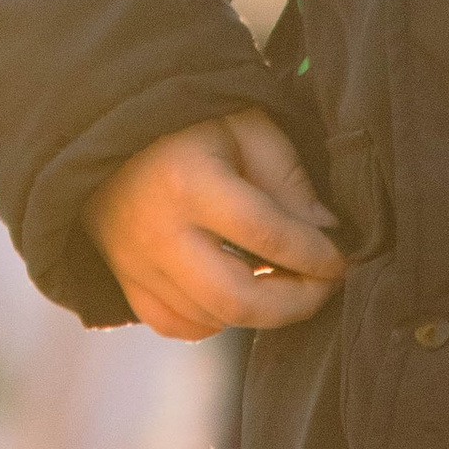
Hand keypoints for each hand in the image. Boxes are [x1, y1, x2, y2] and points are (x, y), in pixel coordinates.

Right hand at [84, 111, 345, 339]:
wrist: (107, 129)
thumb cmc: (188, 123)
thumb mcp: (245, 127)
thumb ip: (288, 179)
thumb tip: (328, 234)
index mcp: (188, 182)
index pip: (266, 235)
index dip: (315, 254)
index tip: (341, 260)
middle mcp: (158, 232)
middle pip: (237, 299)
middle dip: (295, 303)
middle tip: (322, 286)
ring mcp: (136, 263)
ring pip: (212, 318)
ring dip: (260, 311)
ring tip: (283, 281)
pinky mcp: (125, 281)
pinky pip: (179, 325)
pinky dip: (217, 319)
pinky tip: (236, 292)